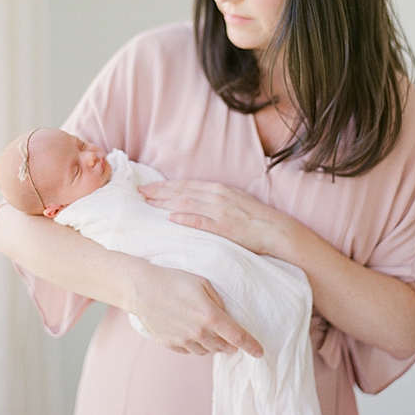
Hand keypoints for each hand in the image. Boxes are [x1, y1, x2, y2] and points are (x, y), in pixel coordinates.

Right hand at [129, 263, 263, 356]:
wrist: (142, 289)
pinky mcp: (170, 344)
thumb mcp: (204, 284)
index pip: (238, 337)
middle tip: (231, 335)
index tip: (260, 353)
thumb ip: (219, 303)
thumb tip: (228, 318)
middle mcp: (198, 333)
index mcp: (210, 316)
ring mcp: (183, 341)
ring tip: (210, 331)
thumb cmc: (175, 281)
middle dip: (231, 344)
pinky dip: (196, 345)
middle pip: (223, 347)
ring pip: (207, 351)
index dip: (251, 346)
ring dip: (214, 345)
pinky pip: (190, 351)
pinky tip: (192, 332)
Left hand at [140, 179, 287, 254]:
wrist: (275, 230)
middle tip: (138, 193)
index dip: (164, 185)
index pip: (186, 185)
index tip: (146, 187)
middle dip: (158, 192)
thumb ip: (215, 199)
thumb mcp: (235, 200)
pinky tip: (171, 219)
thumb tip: (193, 200)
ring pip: (187, 204)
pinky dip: (186, 219)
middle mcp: (218, 196)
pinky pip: (202, 222)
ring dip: (165, 203)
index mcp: (219, 189)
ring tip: (147, 203)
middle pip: (182, 192)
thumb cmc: (256, 218)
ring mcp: (221, 211)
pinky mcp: (225, 227)